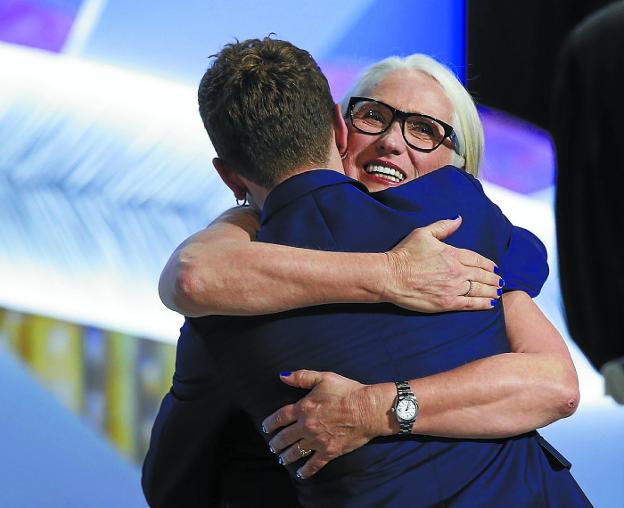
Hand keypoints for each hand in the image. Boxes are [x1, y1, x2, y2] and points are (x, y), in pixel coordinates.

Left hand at [261, 370, 388, 478]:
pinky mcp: (329, 451)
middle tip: (272, 446)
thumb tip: (282, 376)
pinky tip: (300, 474)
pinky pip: (314, 464)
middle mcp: (307, 426)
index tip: (265, 427)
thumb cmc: (347, 391)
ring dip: (286, 456)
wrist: (367, 409)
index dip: (270, 423)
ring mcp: (317, 441)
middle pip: (285, 437)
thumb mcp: (323, 378)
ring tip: (281, 458)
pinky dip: (305, 471)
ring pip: (296, 451)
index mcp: (304, 408)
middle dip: (276, 442)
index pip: (280, 417)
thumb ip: (301, 377)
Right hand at [383, 216, 502, 311]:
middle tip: (500, 281)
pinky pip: (471, 304)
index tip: (494, 268)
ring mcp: (453, 288)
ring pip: (480, 290)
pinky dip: (483, 304)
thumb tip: (458, 219)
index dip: (489, 264)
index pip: (478, 259)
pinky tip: (490, 304)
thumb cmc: (404, 254)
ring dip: (492, 291)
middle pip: (483, 275)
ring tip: (498, 292)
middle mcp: (457, 271)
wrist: (391, 276)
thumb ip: (443, 226)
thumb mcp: (423, 234)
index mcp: (453, 254)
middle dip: (494, 279)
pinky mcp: (447, 303)